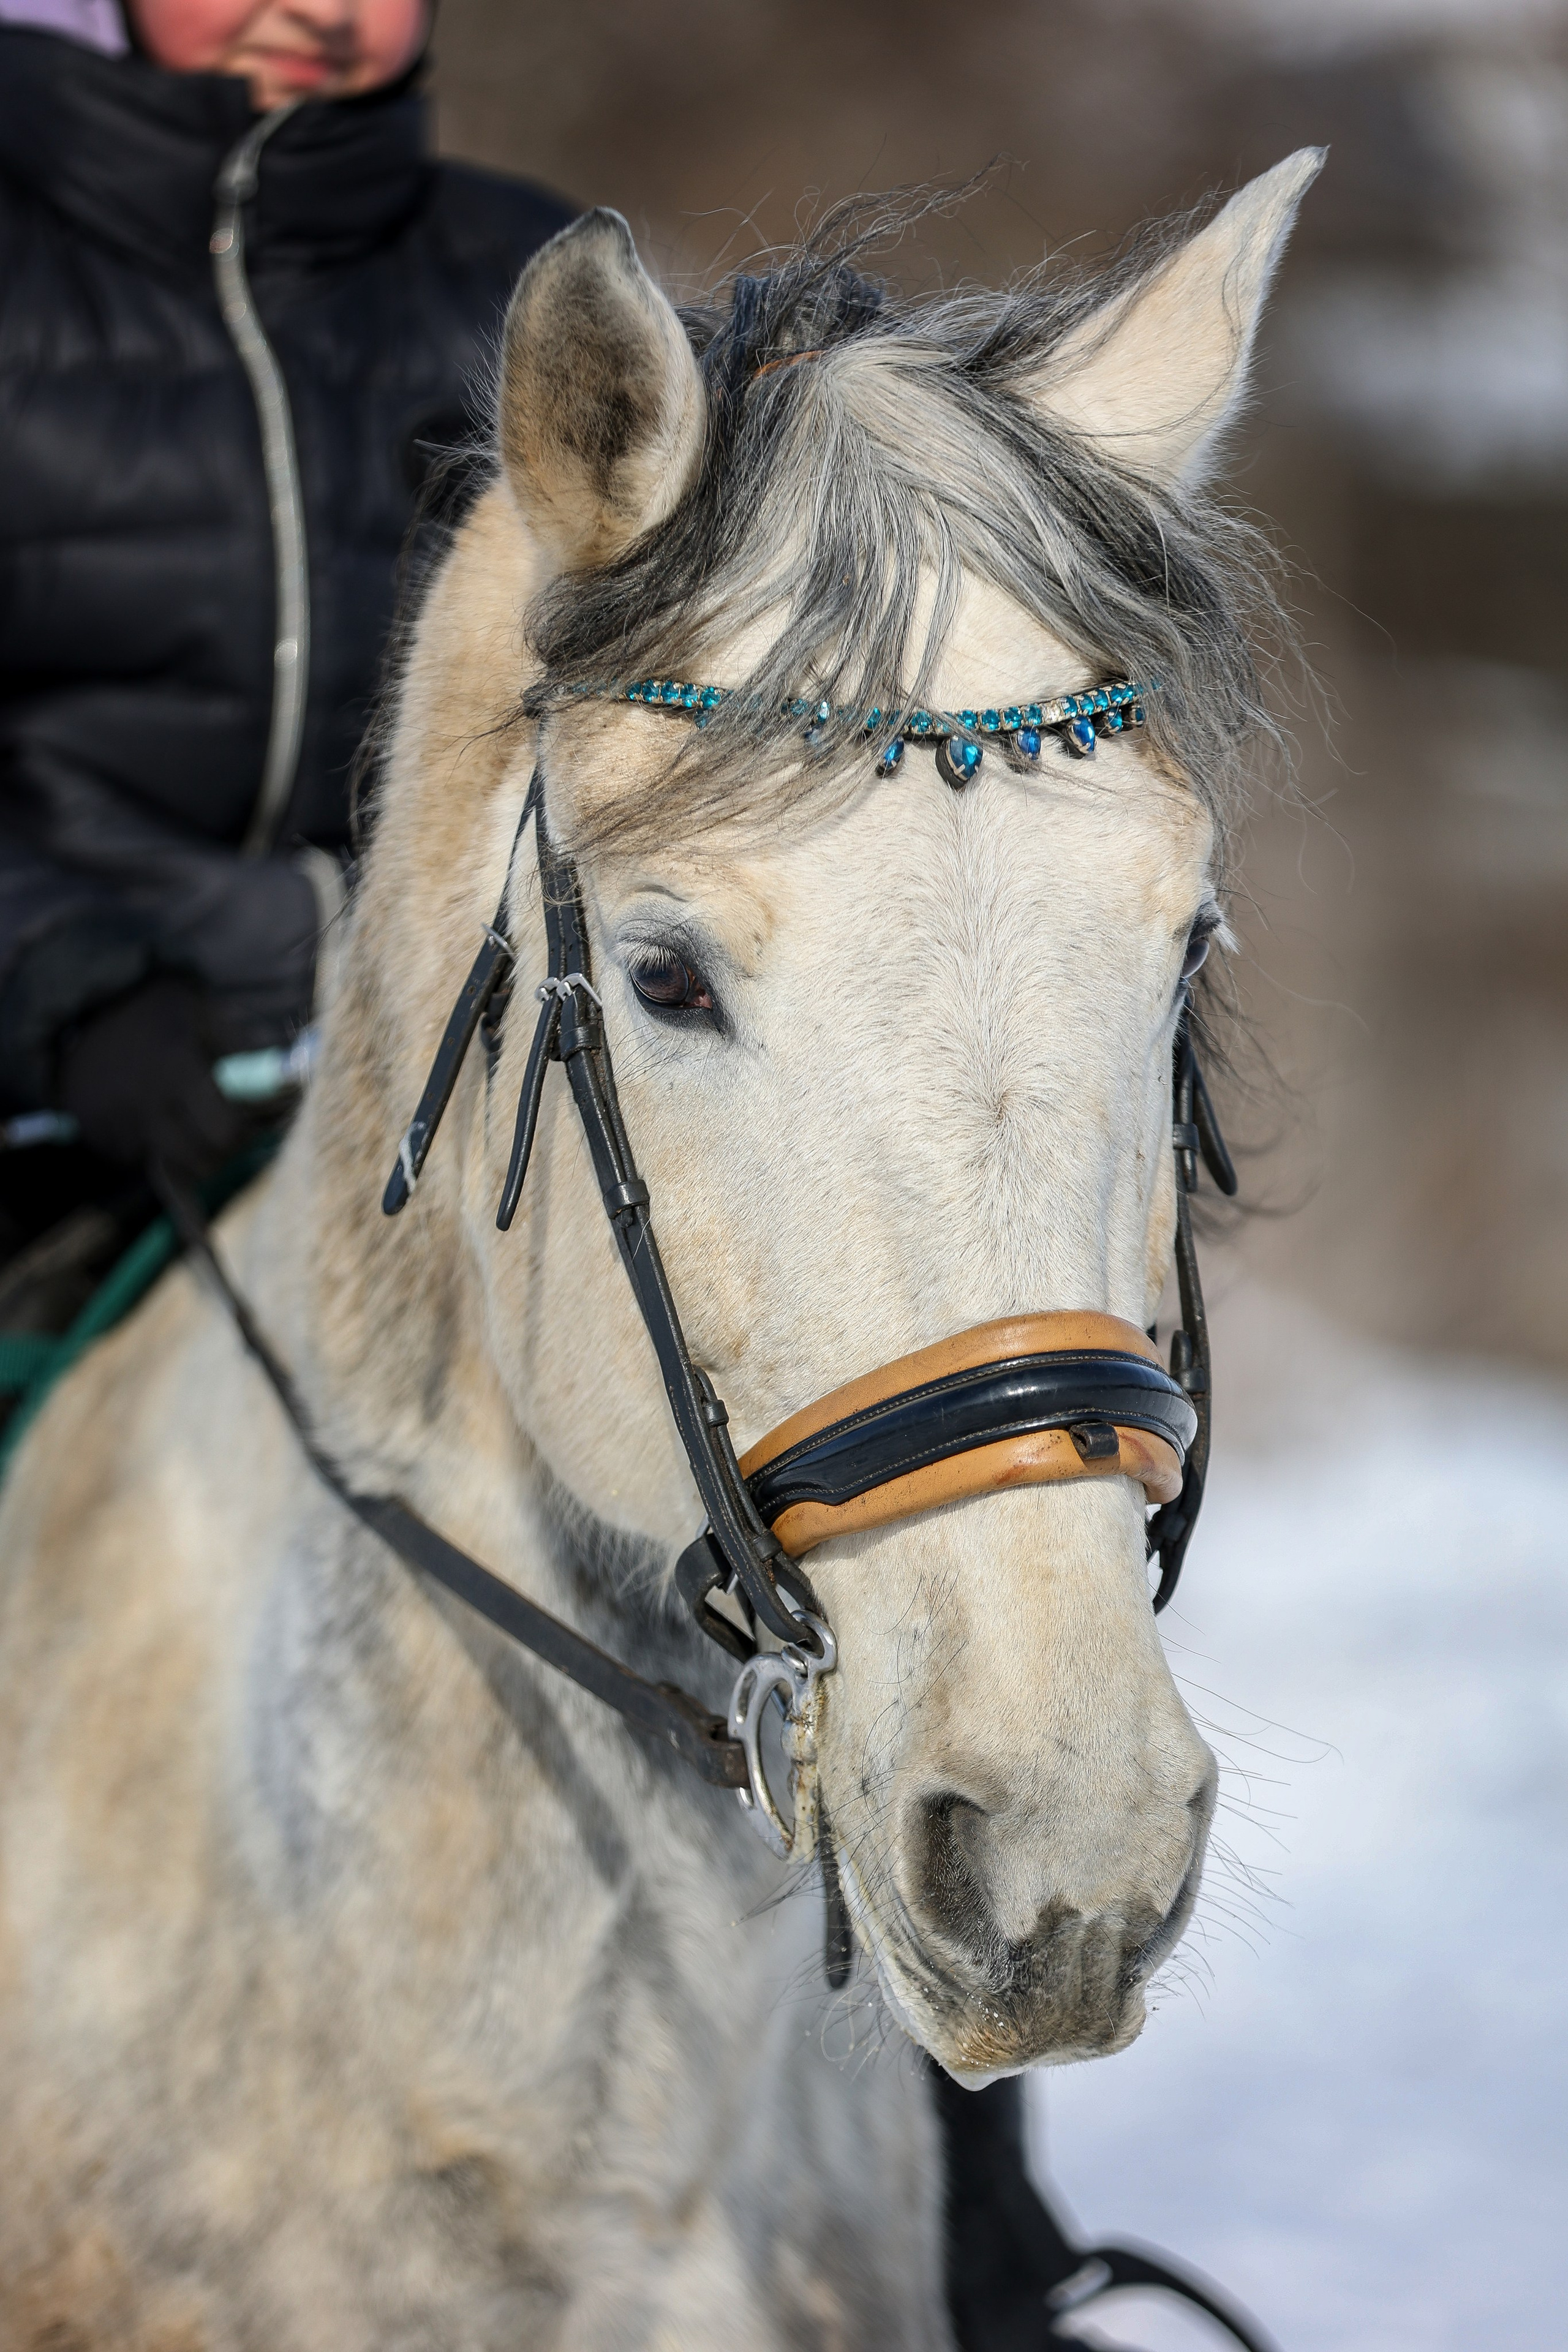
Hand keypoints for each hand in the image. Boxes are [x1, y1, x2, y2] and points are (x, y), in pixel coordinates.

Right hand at [56, 976, 251, 1182]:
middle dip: (225, 1150)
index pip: (225, 1130)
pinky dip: (164, 1151)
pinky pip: (148, 1161)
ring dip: (197, 1157)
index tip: (250, 1120)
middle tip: (229, 1130)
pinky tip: (164, 1123)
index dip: (245, 1132)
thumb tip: (286, 1085)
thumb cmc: (158, 1013)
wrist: (86, 1017)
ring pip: (179, 1168)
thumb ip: (243, 1048)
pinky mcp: (104, 1141)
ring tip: (199, 1127)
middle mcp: (146, 1104)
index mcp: (177, 1068)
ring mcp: (121, 1126)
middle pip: (204, 1160)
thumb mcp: (203, 1012)